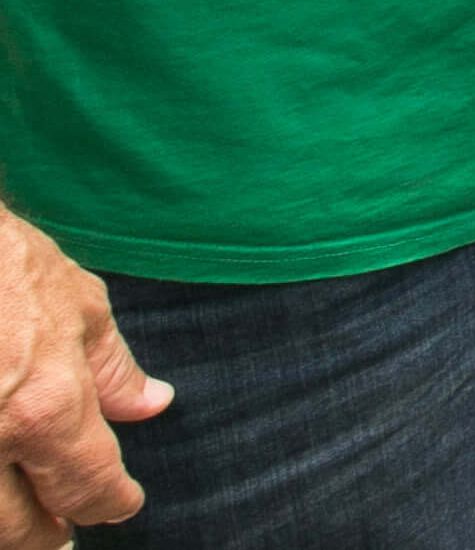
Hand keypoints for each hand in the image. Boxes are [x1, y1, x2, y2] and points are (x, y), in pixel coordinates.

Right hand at [0, 209, 168, 545]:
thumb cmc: (4, 261)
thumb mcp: (77, 302)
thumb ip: (113, 366)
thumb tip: (151, 404)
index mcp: (46, 409)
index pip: (88, 486)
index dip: (111, 503)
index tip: (121, 505)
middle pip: (20, 528)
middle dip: (48, 533)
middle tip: (64, 530)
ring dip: (5, 524)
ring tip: (26, 519)